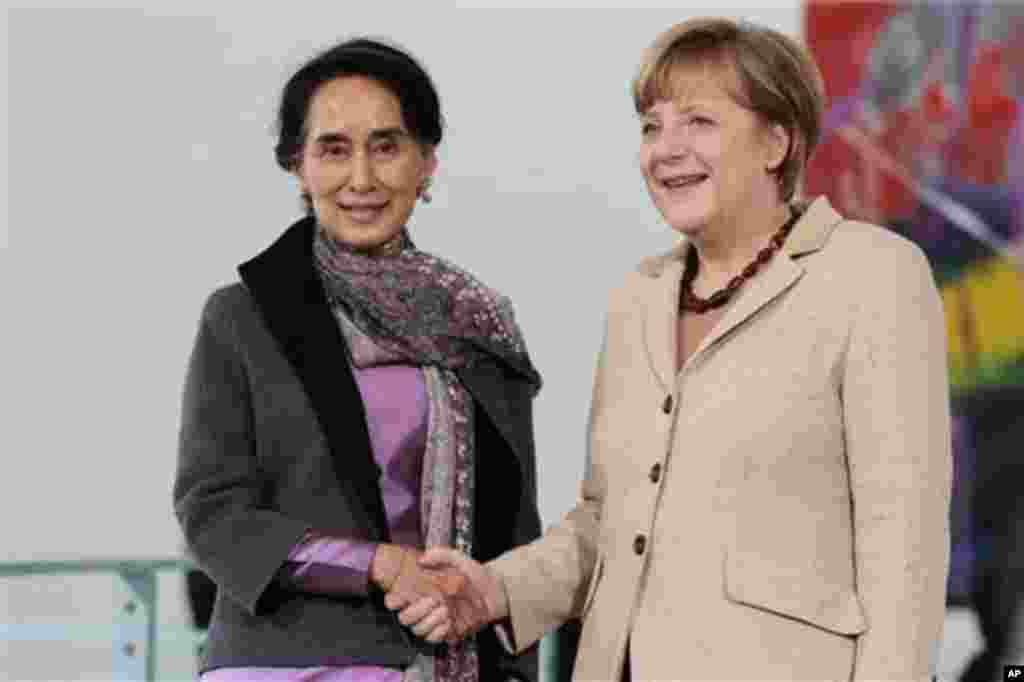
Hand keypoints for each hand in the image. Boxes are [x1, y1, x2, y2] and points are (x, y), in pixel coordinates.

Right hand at [386, 546, 507, 642]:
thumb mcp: (457, 558)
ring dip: (429, 620)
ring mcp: (434, 620)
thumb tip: (423, 558)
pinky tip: (449, 620)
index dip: (393, 600)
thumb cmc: (473, 574)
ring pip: (417, 629)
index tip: (400, 596)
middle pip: (404, 618)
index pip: (395, 599)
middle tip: (433, 600)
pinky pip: (433, 639)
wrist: (493, 590)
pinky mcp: (445, 632)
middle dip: (415, 610)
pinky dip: (439, 631)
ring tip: (445, 608)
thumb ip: (441, 554)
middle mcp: (424, 606)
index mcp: (420, 589)